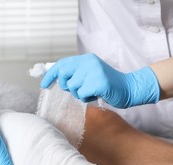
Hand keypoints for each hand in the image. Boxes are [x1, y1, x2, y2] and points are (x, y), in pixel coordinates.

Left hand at [41, 54, 159, 107]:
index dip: (50, 75)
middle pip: (64, 76)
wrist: (129, 89)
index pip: (61, 64)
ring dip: (80, 94)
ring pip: (73, 87)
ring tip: (92, 91)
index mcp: (85, 59)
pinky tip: (96, 95)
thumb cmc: (106, 85)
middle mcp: (89, 62)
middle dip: (68, 86)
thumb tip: (55, 79)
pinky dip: (87, 98)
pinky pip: (82, 94)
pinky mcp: (99, 82)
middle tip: (79, 89)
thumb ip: (75, 74)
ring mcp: (94, 71)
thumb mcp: (89, 75)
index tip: (43, 84)